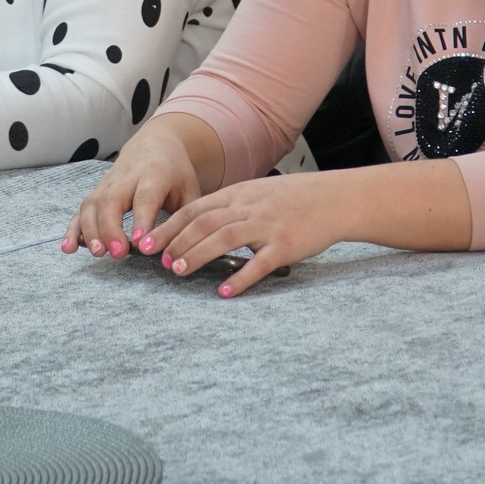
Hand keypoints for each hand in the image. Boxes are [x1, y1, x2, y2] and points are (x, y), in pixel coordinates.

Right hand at [63, 115, 217, 259]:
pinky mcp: (96, 192)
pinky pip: (80, 210)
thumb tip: (178, 252)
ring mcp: (108, 184)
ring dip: (91, 230)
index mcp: (155, 174)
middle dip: (111, 228)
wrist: (155, 143)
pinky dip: (72, 229)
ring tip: (98, 254)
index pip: (145, 197)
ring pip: (92, 204)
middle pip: (112, 200)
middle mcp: (127, 177)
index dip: (141, 220)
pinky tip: (68, 248)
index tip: (138, 244)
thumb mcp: (190, 190)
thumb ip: (186, 219)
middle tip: (118, 253)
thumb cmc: (176, 172)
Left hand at [143, 171, 346, 297]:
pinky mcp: (285, 245)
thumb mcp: (259, 192)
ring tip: (178, 271)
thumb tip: (199, 226)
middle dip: (176, 242)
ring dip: (197, 255)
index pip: (195, 209)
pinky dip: (240, 278)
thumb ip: (232, 206)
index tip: (149, 242)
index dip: (169, 226)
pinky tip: (224, 291)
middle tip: (157, 261)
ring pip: (225, 238)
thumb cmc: (296, 198)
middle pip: (204, 222)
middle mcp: (249, 207)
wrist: (335, 198)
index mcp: (240, 194)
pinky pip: (259, 263)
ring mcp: (267, 226)